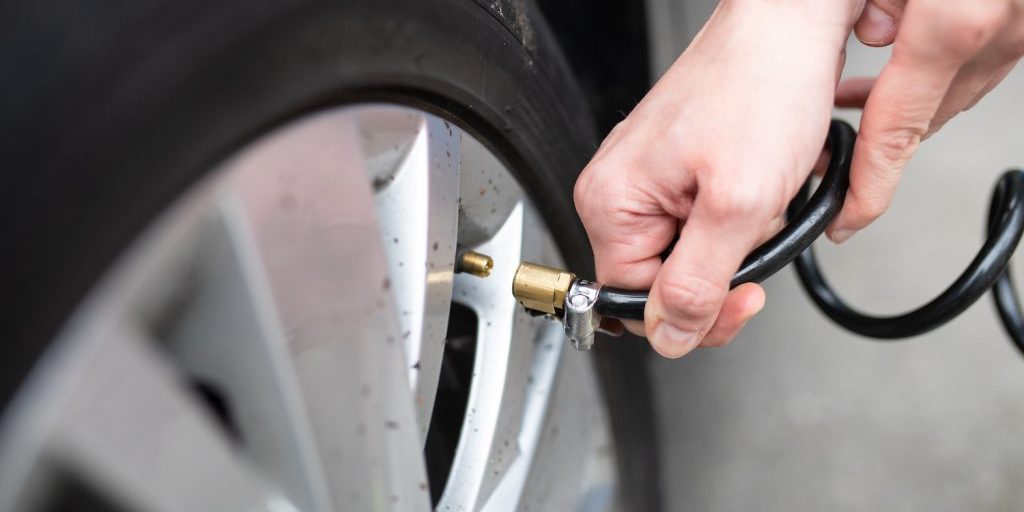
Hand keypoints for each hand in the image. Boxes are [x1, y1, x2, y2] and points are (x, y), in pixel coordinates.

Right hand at [574, 1, 854, 356]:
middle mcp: (617, 193)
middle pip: (661, 283)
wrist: (789, 26)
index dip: (693, 314)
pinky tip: (756, 186)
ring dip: (736, 241)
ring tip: (759, 194)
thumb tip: (667, 337)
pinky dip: (738, 217)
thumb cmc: (760, 87)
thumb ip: (696, 284)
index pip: (633, 303)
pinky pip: (701, 224)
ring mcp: (646, 181)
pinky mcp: (676, 170)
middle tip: (756, 229)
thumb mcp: (736, 204)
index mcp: (611, 203)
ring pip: (688, 256)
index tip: (744, 295)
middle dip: (720, 271)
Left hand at [828, 0, 1023, 241]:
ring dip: (906, 97)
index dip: (867, 188)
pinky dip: (939, 65)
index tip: (846, 221)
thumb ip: (883, 2)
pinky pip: (981, 56)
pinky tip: (906, 49)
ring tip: (851, 96)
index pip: (896, 131)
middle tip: (827, 147)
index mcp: (959, 22)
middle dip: (876, 136)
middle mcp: (1003, 33)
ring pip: (957, 88)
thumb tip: (872, 31)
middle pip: (927, 116)